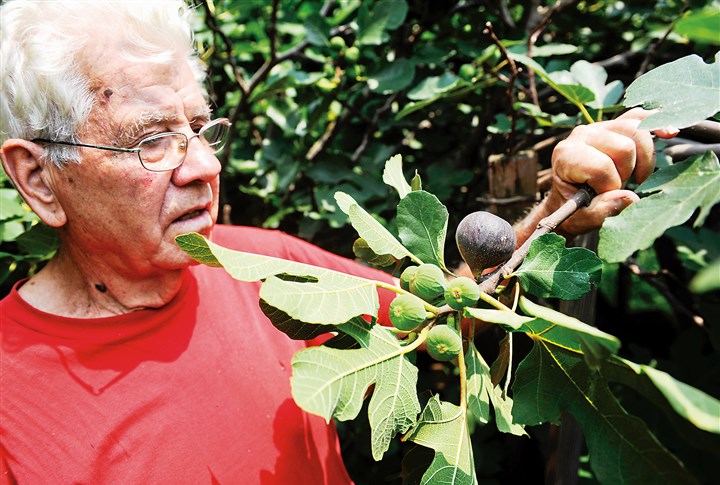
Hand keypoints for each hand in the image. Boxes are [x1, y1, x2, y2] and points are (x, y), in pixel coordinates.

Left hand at [546, 108, 677, 235]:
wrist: (570, 199)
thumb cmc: (575, 209)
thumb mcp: (583, 218)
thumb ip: (603, 210)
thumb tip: (630, 198)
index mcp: (567, 155)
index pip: (601, 166)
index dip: (609, 186)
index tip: (601, 196)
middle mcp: (582, 135)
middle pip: (624, 147)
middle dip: (627, 172)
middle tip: (617, 185)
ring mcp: (599, 126)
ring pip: (638, 131)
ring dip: (643, 159)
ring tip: (631, 175)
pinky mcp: (615, 125)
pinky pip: (640, 117)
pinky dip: (657, 125)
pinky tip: (670, 132)